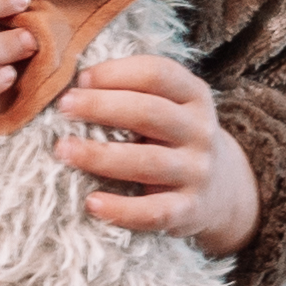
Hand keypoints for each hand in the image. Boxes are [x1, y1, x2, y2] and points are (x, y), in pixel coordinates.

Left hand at [52, 59, 258, 249]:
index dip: (117, 73)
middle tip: (63, 107)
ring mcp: (197, 171)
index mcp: (194, 96)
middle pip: (149, 113)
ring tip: (63, 150)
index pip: (158, 74)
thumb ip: (135, 92)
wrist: (221, 190)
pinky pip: (154, 212)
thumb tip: (77, 87)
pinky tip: (92, 202)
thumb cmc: (173, 138)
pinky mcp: (190, 210)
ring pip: (148, 161)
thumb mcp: (170, 106)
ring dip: (100, 156)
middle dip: (101, 107)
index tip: (81, 79)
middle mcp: (200, 131)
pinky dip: (122, 210)